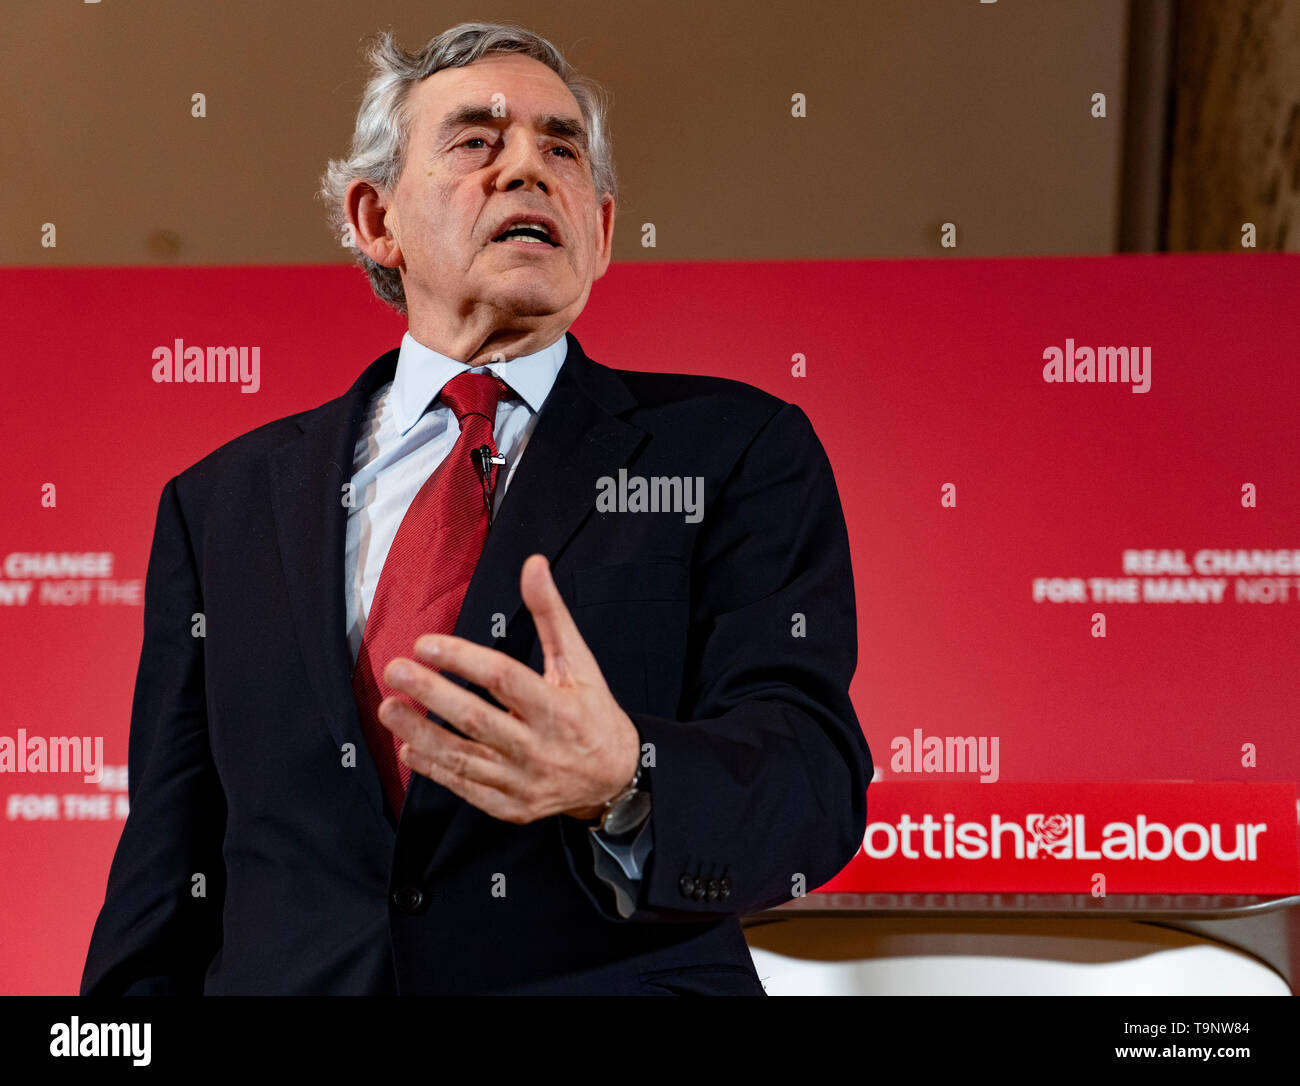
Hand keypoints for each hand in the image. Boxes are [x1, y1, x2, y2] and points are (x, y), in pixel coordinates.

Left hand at [378, 553, 640, 822]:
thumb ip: (551, 615)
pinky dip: (434, 770)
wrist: (614, 778)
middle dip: (430, 694)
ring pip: (463, 758)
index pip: (504, 679)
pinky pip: (465, 788)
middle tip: (395, 670)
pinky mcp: (511, 807)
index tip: (426, 643)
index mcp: (559, 709)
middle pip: (475, 719)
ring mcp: (523, 781)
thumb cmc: (593, 713)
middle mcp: (539, 748)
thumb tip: (533, 565)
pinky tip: (408, 748)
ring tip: (388, 708)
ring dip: (420, 733)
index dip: (462, 660)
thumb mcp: (580, 663)